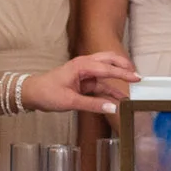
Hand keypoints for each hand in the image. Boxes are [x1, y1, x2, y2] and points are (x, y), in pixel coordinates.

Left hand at [19, 52, 139, 114]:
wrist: (32, 94)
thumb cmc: (47, 93)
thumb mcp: (70, 101)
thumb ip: (93, 105)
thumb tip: (112, 108)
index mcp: (81, 65)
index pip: (107, 68)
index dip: (123, 74)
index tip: (137, 78)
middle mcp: (85, 65)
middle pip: (109, 61)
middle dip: (124, 67)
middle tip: (138, 76)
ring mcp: (84, 73)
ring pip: (106, 73)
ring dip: (117, 80)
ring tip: (131, 89)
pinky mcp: (83, 81)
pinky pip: (100, 83)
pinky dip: (109, 89)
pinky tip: (117, 98)